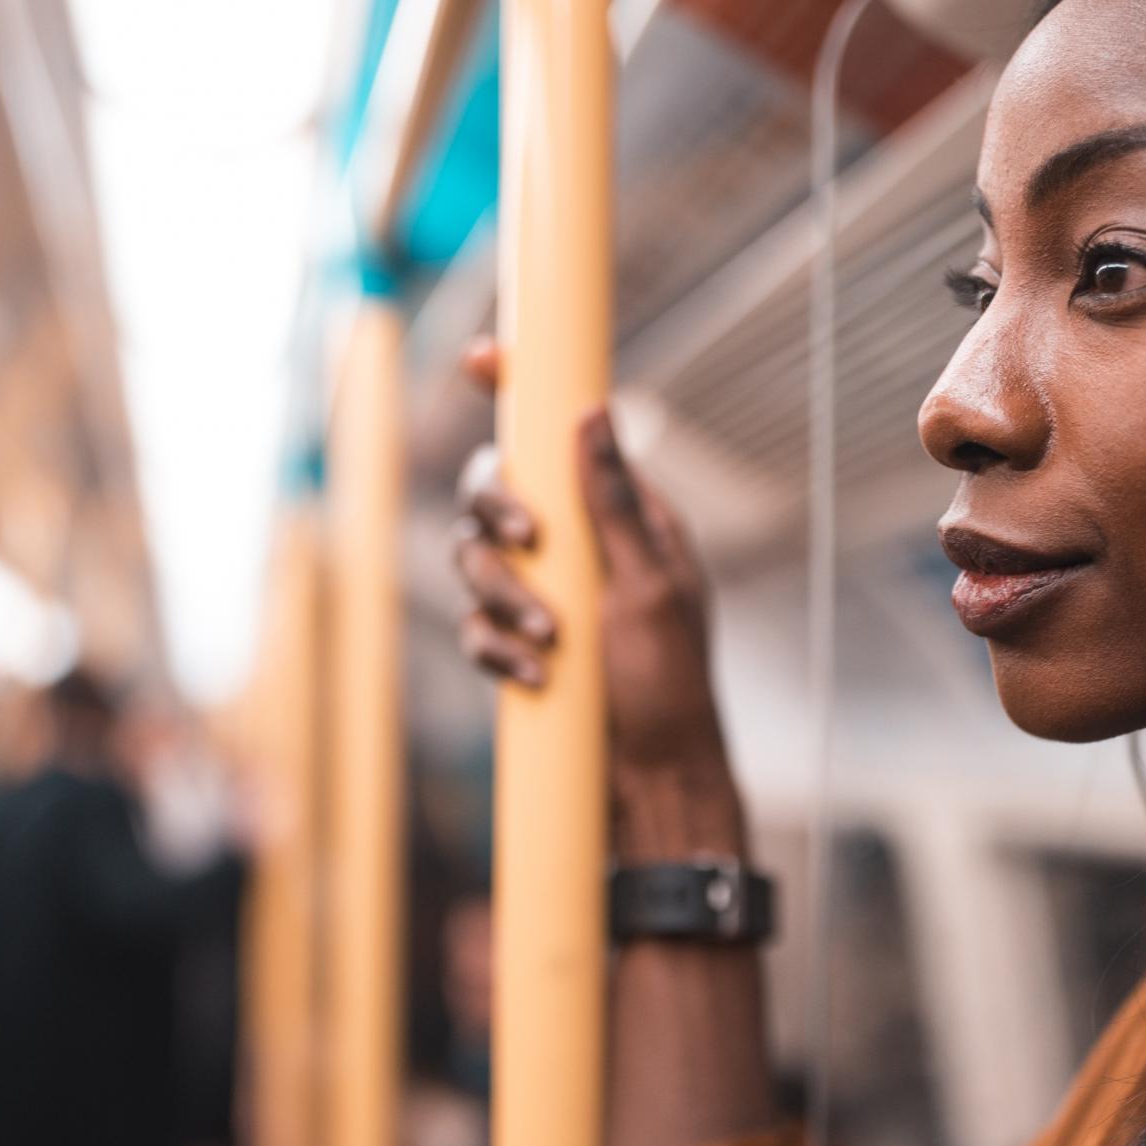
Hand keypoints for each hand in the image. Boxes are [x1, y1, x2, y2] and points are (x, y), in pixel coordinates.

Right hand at [451, 341, 744, 856]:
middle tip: (528, 540)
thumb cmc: (671, 687)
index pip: (565, 436)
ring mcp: (544, 595)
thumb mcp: (651, 588)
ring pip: (474, 557)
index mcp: (625, 518)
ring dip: (502, 594)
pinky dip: (495, 647)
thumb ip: (615, 503)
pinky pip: (474, 624)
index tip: (483, 360)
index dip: (522, 391)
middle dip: (498, 511)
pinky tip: (533, 677)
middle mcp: (579, 547)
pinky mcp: (516, 644)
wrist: (652, 785)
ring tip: (549, 639)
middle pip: (496, 488)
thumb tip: (590, 410)